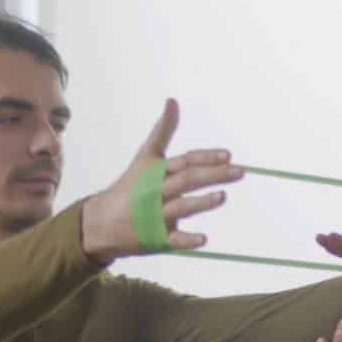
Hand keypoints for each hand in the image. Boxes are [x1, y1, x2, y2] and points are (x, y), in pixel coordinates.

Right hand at [81, 99, 245, 261]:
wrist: (101, 222)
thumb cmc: (131, 186)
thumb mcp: (146, 158)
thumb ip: (162, 131)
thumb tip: (172, 101)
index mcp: (157, 172)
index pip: (185, 161)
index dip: (206, 157)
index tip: (228, 154)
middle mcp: (157, 191)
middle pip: (187, 180)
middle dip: (214, 175)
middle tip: (240, 171)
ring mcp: (156, 214)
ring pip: (181, 207)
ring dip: (201, 202)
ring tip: (222, 196)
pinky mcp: (156, 237)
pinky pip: (173, 240)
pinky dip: (187, 240)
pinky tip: (204, 239)